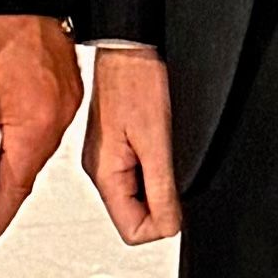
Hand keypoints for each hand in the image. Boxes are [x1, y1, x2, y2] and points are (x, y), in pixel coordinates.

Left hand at [0, 15, 81, 247]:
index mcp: (33, 124)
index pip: (16, 186)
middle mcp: (57, 119)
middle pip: (30, 170)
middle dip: (5, 191)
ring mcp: (68, 106)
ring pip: (39, 149)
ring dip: (16, 161)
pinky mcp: (69, 93)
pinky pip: (48, 128)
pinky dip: (29, 138)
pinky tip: (10, 136)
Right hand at [81, 46, 181, 243]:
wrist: (129, 46)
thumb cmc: (136, 82)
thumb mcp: (157, 142)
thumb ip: (162, 189)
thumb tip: (169, 227)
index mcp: (104, 174)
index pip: (132, 231)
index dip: (161, 223)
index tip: (177, 201)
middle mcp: (99, 169)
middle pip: (133, 216)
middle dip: (160, 204)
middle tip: (173, 171)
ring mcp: (106, 156)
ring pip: (136, 195)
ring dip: (158, 186)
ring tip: (166, 153)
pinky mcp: (114, 143)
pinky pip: (136, 174)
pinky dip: (153, 168)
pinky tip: (160, 145)